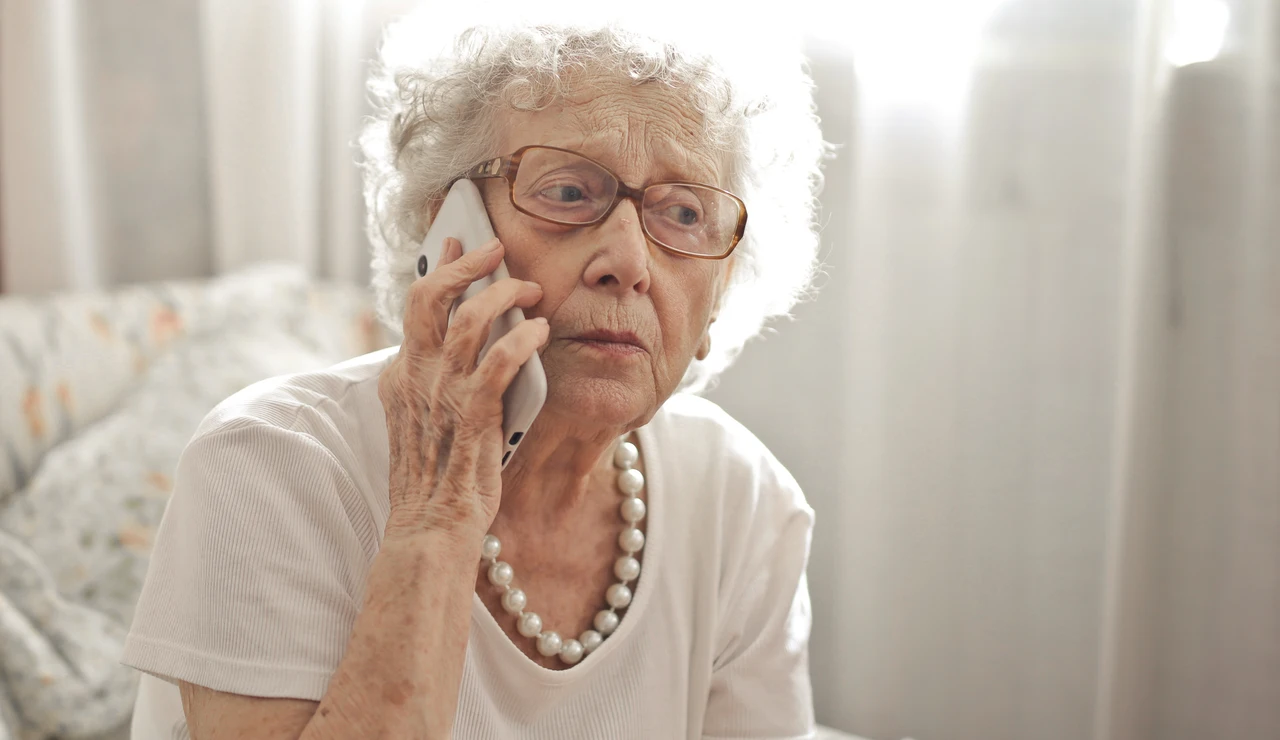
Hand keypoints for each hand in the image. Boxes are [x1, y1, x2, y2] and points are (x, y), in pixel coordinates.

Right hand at [378, 237, 546, 542]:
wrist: (429, 531)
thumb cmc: (437, 478)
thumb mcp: (423, 419)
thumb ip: (434, 380)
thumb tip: (457, 342)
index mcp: (401, 377)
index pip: (414, 305)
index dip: (440, 268)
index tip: (458, 241)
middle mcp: (415, 379)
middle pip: (432, 298)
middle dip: (467, 264)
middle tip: (496, 249)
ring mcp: (441, 398)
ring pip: (467, 321)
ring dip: (504, 296)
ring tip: (531, 292)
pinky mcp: (471, 419)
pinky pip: (497, 363)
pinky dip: (521, 339)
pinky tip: (540, 332)